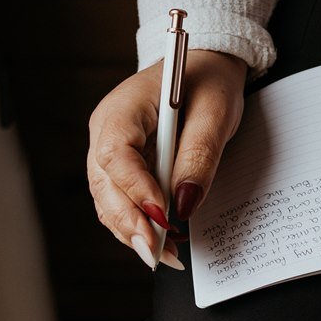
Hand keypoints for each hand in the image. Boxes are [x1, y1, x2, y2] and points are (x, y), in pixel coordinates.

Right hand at [86, 49, 247, 269]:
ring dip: (133, 231)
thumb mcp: (215, 112)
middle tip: (158, 253)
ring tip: (165, 256)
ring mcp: (109, 150)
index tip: (163, 215)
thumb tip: (184, 204)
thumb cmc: (208, 81)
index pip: (115, 154)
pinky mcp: (122, 166)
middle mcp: (106, 130)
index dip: (135, 189)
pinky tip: (162, 242)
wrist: (204, 65)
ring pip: (108, 201)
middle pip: (104, 185)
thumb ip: (200, 156)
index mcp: (122, 108)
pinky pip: (121, 201)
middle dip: (130, 223)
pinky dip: (138, 224)